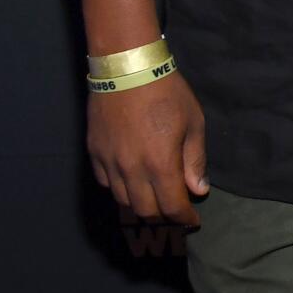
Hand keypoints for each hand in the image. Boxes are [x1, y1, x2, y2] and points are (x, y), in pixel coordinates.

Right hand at [86, 71, 207, 224]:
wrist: (127, 70)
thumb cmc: (167, 93)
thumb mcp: (193, 122)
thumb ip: (194, 160)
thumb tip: (198, 189)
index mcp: (160, 164)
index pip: (171, 206)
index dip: (183, 219)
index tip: (192, 222)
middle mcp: (131, 170)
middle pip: (145, 210)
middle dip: (163, 217)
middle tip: (175, 213)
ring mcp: (109, 163)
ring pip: (123, 201)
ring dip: (141, 206)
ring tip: (156, 200)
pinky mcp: (94, 154)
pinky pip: (106, 184)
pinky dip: (121, 189)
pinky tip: (132, 182)